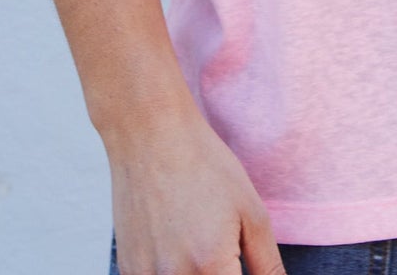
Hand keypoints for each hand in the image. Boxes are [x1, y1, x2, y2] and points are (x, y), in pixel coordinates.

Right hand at [103, 93, 286, 274]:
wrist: (151, 135)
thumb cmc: (205, 165)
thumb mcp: (251, 211)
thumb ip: (268, 265)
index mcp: (210, 267)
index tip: (240, 262)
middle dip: (220, 273)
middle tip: (224, 247)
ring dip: (197, 273)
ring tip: (198, 237)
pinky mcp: (129, 270)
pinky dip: (174, 271)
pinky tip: (177, 243)